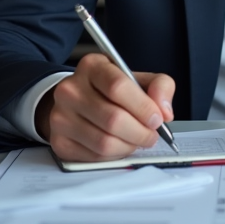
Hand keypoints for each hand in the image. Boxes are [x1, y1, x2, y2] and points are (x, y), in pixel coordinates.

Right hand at [36, 53, 174, 161]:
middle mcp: (70, 90)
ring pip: (104, 142)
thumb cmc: (111, 90)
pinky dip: (115, 155)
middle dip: (141, 132)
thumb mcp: (138, 79)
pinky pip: (95, 156)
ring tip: (137, 140)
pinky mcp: (59, 142)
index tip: (157, 118)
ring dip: (129, 146)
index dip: (143, 107)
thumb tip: (165, 112)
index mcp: (92, 67)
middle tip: (151, 135)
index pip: (117, 87)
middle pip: (113, 119)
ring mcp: (60, 117)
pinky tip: (120, 144)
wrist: (78, 101)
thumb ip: (159, 86)